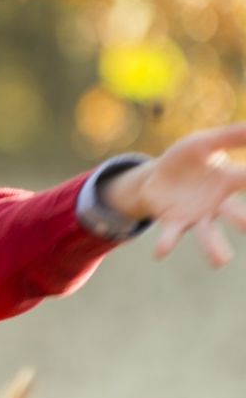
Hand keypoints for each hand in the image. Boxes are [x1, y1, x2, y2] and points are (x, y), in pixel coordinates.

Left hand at [101, 124, 245, 266]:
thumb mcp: (203, 143)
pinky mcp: (172, 221)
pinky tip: (159, 253)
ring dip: (213, 247)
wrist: (158, 176)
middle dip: (243, 220)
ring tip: (221, 262)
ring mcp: (196, 215)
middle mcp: (217, 203)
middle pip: (233, 213)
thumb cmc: (187, 159)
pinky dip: (166, 244)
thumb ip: (230, 136)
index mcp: (227, 180)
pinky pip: (170, 234)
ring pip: (207, 234)